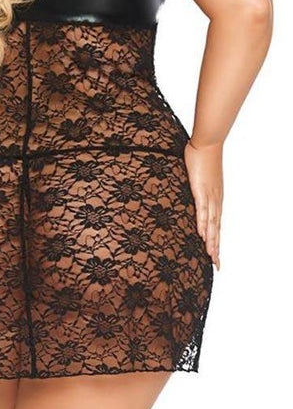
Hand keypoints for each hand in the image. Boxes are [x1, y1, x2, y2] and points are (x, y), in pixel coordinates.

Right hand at [184, 139, 222, 269]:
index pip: (216, 224)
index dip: (215, 240)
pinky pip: (202, 210)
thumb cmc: (202, 156)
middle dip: (215, 247)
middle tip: (216, 264)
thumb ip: (196, 187)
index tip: (215, 255)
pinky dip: (203, 223)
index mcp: (214, 198)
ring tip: (211, 256)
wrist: (207, 143)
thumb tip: (191, 192)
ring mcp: (209, 195)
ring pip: (211, 223)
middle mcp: (215, 200)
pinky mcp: (201, 190)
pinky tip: (202, 234)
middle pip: (216, 228)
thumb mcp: (200, 176)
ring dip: (211, 240)